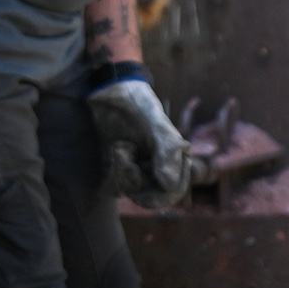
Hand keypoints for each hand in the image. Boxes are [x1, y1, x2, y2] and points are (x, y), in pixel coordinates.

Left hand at [87, 69, 189, 204]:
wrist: (114, 91)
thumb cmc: (141, 104)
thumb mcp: (157, 125)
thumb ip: (167, 153)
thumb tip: (168, 185)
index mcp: (176, 160)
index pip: (173, 191)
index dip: (160, 196)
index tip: (143, 191)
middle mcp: (159, 167)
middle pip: (150, 196)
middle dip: (136, 182)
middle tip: (128, 163)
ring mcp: (138, 168)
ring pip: (130, 191)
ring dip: (122, 172)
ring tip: (121, 148)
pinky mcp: (119, 167)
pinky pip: (115, 185)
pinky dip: (112, 172)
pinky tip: (115, 150)